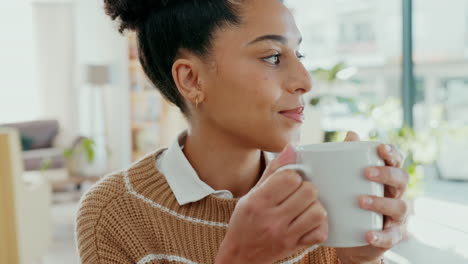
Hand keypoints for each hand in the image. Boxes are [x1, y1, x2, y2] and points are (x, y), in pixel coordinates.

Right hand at [216, 145, 327, 263]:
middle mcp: (272, 219)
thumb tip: (292, 148)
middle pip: (308, 192)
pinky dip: (319, 225)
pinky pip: (320, 233)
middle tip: (297, 194)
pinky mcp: (295, 247)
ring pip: (317, 211)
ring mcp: (285, 235)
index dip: (293, 176)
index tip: (288, 181)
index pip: (289, 178)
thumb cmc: (245, 221)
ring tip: (304, 207)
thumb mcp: (252, 194)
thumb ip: (273, 171)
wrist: (240, 256)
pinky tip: (308, 221)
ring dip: (314, 206)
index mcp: (258, 202)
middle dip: (305, 189)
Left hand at [336, 131, 408, 263]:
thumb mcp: (348, 180)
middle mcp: (395, 195)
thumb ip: (349, 158)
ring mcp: (395, 217)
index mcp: (386, 178)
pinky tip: (368, 234)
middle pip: (402, 179)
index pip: (396, 161)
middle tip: (366, 173)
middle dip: (386, 174)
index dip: (392, 153)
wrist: (350, 239)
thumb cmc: (350, 202)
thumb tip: (351, 134)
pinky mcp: (390, 237)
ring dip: (381, 202)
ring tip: (361, 201)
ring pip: (399, 206)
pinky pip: (391, 237)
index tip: (381, 148)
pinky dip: (381, 235)